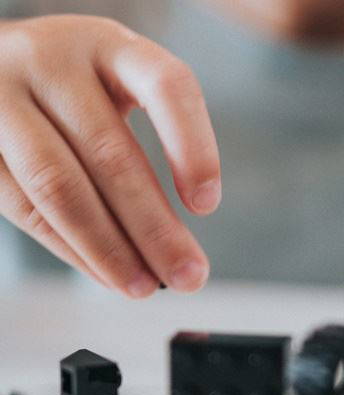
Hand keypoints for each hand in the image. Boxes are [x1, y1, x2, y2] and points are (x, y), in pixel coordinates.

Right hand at [0, 16, 220, 297]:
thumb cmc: (75, 85)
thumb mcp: (116, 84)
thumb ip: (145, 141)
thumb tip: (174, 246)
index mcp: (110, 44)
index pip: (167, 87)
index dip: (193, 147)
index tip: (207, 206)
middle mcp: (53, 60)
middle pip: (112, 154)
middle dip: (155, 228)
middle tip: (189, 276)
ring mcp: (3, 96)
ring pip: (60, 185)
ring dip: (108, 248)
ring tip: (144, 286)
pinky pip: (22, 205)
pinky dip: (68, 247)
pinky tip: (102, 272)